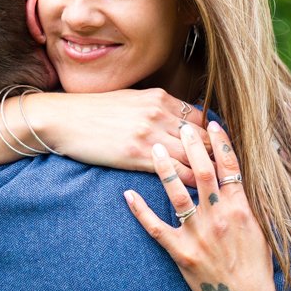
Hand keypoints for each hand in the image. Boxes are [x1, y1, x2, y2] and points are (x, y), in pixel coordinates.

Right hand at [25, 89, 208, 185]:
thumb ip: (155, 107)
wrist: (63, 119)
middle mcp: (158, 113)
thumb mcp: (130, 99)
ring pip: (192, 155)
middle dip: (216, 156)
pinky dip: (187, 181)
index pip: (199, 117)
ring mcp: (149, 134)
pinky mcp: (136, 154)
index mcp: (159, 98)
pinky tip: (195, 192)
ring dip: (206, 172)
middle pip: (201, 137)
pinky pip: (172, 170)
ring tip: (217, 187)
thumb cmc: (93, 111)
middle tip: (227, 173)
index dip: (213, 136)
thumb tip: (176, 117)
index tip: (220, 151)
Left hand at [124, 121, 277, 290]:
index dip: (220, 143)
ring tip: (154, 148)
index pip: (230, 168)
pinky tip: (127, 195)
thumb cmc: (256, 265)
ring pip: (177, 195)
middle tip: (181, 126)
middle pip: (202, 173)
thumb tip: (241, 176)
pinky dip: (140, 211)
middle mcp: (218, 217)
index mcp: (240, 209)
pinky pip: (155, 228)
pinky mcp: (180, 251)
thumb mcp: (261, 229)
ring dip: (165, 169)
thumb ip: (248, 202)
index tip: (211, 123)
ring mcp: (198, 234)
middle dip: (192, 146)